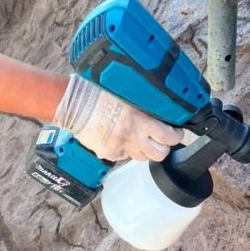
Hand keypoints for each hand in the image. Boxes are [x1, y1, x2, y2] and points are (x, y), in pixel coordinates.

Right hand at [53, 74, 182, 161]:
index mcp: (138, 120)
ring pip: (143, 158)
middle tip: (162, 138)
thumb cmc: (96, 92)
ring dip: (145, 149)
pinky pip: (124, 156)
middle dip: (164, 147)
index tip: (176, 131)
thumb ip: (142, 103)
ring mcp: (120, 148)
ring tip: (140, 137)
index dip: (176, 135)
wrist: (73, 106)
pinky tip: (120, 137)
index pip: (169, 137)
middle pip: (160, 154)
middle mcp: (132, 137)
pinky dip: (126, 150)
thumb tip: (160, 107)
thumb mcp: (125, 93)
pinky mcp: (109, 154)